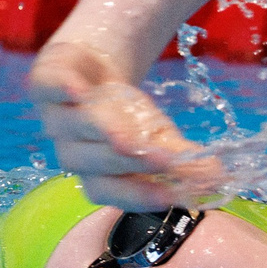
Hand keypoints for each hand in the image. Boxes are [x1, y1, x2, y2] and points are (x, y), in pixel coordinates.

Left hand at [27, 41, 225, 209]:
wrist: (87, 69)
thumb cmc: (124, 114)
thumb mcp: (156, 136)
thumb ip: (182, 159)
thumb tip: (220, 177)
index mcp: (97, 174)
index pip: (113, 193)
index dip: (138, 196)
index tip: (170, 198)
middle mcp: (73, 152)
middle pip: (94, 164)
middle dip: (128, 163)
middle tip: (163, 161)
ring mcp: (56, 119)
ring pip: (75, 130)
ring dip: (101, 132)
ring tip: (128, 137)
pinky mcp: (46, 84)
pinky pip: (47, 90)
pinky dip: (61, 90)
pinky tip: (77, 90)